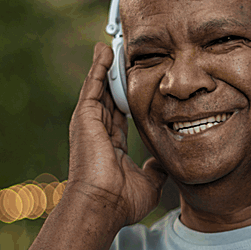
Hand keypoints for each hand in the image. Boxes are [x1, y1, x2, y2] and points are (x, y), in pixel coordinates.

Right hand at [65, 43, 167, 225]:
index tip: (136, 84)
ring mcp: (89, 124)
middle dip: (116, 76)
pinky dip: (98, 67)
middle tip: (125, 55)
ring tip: (114, 44)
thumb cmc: (121, 201)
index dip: (128, 99)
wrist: (101, 205)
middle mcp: (98, 132)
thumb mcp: (148, 182)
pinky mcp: (85, 117)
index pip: (120, 115)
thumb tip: (165, 162)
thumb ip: (156, 169)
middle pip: (108, 96)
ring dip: (107, 66)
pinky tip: (104, 50)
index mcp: (111, 146)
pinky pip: (93, 85)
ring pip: (100, 87)